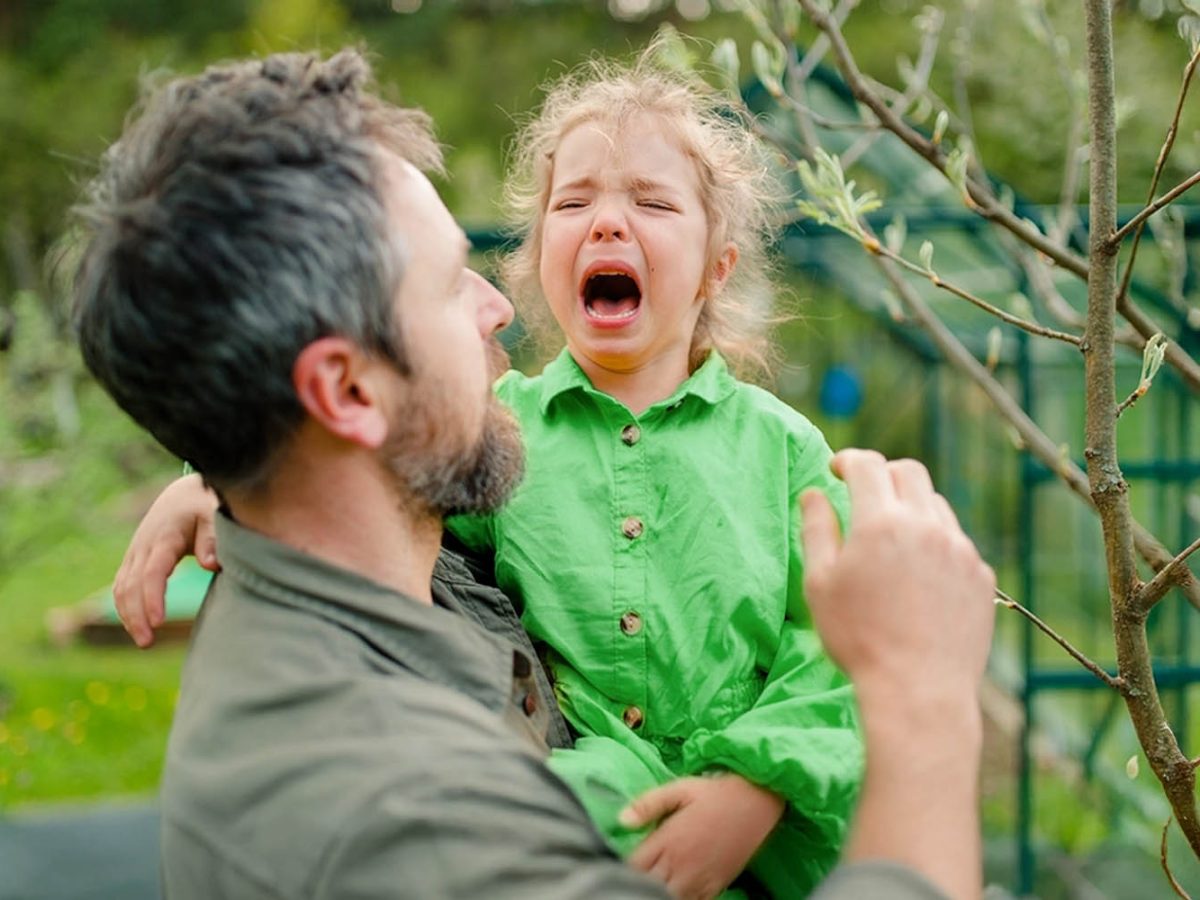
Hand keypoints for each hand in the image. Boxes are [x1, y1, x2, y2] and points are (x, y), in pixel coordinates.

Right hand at [113, 473, 219, 647]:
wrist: (183, 496)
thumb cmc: (204, 507)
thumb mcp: (214, 515)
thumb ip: (213, 538)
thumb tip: (210, 564)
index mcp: (164, 537)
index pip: (153, 572)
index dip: (152, 598)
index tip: (158, 622)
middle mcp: (143, 547)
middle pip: (131, 585)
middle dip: (136, 615)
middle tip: (148, 642)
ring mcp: (135, 554)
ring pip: (121, 588)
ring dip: (128, 616)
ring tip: (144, 642)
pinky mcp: (133, 562)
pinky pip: (122, 587)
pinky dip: (125, 608)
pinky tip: (137, 628)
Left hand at [619, 774, 783, 899]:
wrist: (756, 801)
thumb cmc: (714, 793)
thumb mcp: (679, 789)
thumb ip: (648, 804)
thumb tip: (621, 820)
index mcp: (669, 841)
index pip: (634, 866)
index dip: (622, 866)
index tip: (616, 860)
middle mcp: (682, 865)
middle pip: (649, 885)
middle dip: (636, 881)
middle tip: (631, 873)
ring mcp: (700, 879)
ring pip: (669, 897)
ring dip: (657, 891)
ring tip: (649, 882)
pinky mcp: (717, 886)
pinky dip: (680, 898)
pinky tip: (674, 889)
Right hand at [801, 450, 993, 899]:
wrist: (918, 691)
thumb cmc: (857, 639)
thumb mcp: (820, 584)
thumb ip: (816, 530)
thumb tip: (813, 493)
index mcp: (880, 521)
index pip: (866, 464)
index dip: (847, 459)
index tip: (835, 470)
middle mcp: (926, 525)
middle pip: (909, 472)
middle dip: (883, 474)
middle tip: (864, 494)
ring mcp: (960, 549)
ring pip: (936, 505)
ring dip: (912, 508)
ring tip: (892, 539)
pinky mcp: (981, 576)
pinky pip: (957, 542)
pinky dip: (935, 543)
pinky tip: (919, 575)